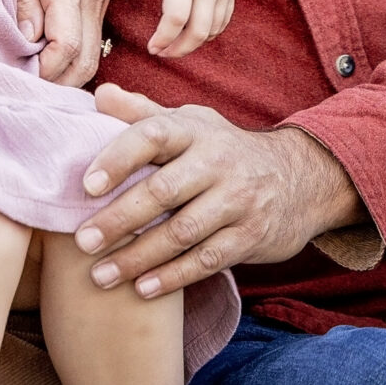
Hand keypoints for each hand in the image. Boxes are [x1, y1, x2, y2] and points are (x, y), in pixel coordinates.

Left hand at [13, 0, 107, 86]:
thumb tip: (27, 40)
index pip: (65, 45)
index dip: (44, 71)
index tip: (19, 76)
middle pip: (86, 60)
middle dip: (57, 83)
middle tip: (24, 88)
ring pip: (93, 52)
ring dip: (67, 73)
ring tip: (33, 78)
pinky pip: (93, 36)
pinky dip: (74, 56)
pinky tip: (47, 58)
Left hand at [73, 84, 366, 297]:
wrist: (302, 177)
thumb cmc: (224, 150)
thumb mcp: (191, 123)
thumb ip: (143, 113)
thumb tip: (100, 95)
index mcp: (195, 130)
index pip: (153, 136)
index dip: (118, 158)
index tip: (87, 185)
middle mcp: (218, 162)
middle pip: (164, 191)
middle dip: (120, 219)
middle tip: (83, 241)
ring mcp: (238, 200)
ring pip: (182, 232)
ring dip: (138, 256)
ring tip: (100, 274)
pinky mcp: (251, 236)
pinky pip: (207, 260)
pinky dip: (172, 277)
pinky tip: (141, 289)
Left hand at [106, 0, 239, 57]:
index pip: (176, 16)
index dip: (163, 37)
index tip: (151, 47)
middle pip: (198, 31)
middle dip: (179, 49)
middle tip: (162, 52)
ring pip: (212, 30)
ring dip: (193, 44)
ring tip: (174, 46)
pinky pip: (223, 22)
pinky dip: (209, 34)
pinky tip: (193, 35)